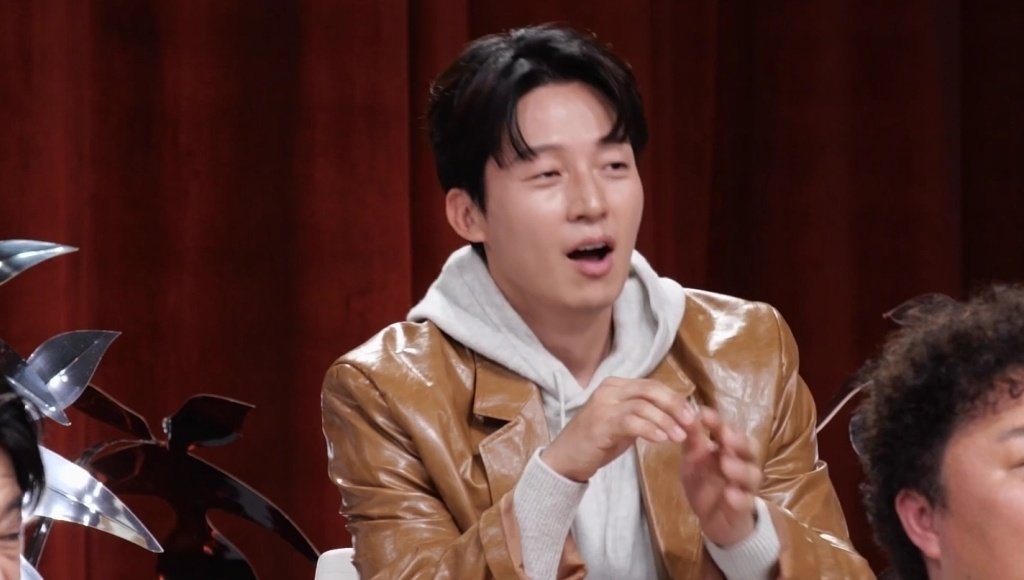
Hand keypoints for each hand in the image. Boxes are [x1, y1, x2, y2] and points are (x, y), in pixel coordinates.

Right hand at [541, 377, 692, 481]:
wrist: (566, 459)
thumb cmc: (597, 442)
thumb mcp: (623, 423)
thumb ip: (644, 414)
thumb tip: (675, 413)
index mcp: (615, 386)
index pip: (651, 385)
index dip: (674, 398)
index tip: (691, 415)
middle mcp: (609, 390)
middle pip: (650, 390)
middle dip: (674, 405)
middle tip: (691, 422)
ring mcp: (603, 405)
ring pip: (643, 405)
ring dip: (665, 421)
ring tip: (680, 436)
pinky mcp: (600, 423)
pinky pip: (631, 421)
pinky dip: (650, 429)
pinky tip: (661, 439)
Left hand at [679, 406, 762, 546]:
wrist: (713, 518)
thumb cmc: (705, 483)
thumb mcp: (693, 460)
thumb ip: (692, 440)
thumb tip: (685, 416)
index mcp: (729, 449)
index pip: (728, 431)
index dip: (718, 422)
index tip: (703, 414)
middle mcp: (742, 464)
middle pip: (749, 449)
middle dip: (739, 441)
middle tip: (725, 437)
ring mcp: (745, 486)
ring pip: (752, 474)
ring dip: (740, 468)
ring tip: (726, 464)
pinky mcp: (744, 508)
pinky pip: (746, 502)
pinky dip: (739, 498)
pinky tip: (730, 494)